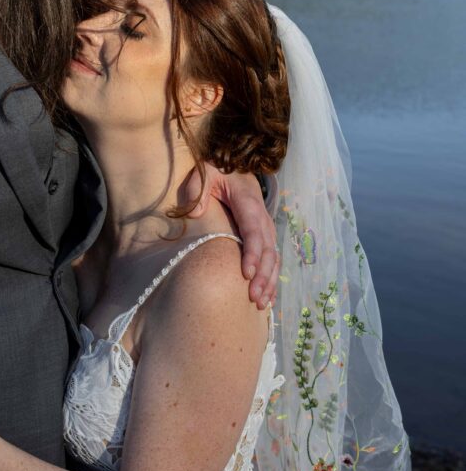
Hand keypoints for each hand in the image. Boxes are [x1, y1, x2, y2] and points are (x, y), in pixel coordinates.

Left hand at [182, 167, 278, 308]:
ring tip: (262, 304)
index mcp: (249, 204)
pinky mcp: (264, 235)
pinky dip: (272, 278)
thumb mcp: (205, 173)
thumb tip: (196, 214)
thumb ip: (198, 190)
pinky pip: (272, 259)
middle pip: (268, 251)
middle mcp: (262, 218)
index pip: (253, 232)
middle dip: (263, 276)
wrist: (236, 166)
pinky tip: (268, 297)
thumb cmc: (217, 171)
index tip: (246, 274)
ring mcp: (266, 228)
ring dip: (270, 281)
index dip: (252, 254)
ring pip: (273, 258)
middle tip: (253, 298)